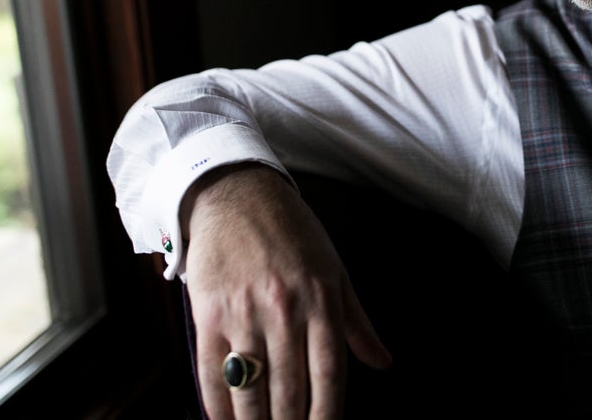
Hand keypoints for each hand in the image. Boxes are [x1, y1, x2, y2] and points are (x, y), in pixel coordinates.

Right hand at [182, 163, 391, 418]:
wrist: (236, 194)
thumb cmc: (292, 232)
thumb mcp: (335, 270)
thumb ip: (356, 322)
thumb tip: (383, 363)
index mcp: (321, 299)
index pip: (329, 374)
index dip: (328, 414)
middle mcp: (284, 310)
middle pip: (289, 390)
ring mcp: (243, 313)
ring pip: (251, 389)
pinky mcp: (208, 314)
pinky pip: (211, 373)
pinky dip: (218, 407)